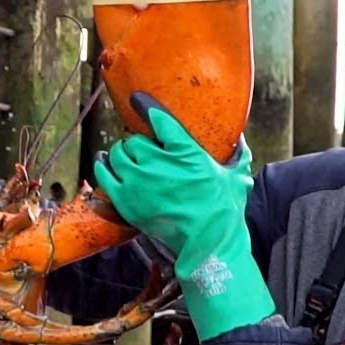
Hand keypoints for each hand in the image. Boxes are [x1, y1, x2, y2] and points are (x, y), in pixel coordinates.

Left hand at [93, 92, 274, 340]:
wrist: (207, 243)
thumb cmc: (224, 210)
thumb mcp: (237, 177)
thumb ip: (238, 155)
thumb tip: (241, 139)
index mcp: (185, 151)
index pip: (158, 118)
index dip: (145, 106)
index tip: (138, 100)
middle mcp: (158, 162)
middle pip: (135, 140)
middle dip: (137, 142)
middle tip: (141, 148)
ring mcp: (139, 182)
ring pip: (118, 155)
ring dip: (121, 154)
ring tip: (124, 157)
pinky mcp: (126, 201)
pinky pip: (105, 175)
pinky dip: (103, 167)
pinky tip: (103, 163)